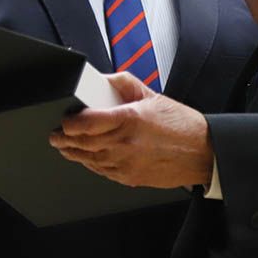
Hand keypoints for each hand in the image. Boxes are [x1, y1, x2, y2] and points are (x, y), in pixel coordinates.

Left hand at [49, 72, 212, 188]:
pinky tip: (86, 157)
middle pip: (81, 143)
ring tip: (65, 146)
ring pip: (88, 160)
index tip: (64, 119)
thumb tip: (103, 80)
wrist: (202, 153)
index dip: (68, 122)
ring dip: (72, 153)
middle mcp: (125, 143)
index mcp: (130, 119)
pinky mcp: (129, 178)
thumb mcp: (152, 95)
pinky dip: (90, 163)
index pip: (86, 122)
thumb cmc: (181, 125)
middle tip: (56, 135)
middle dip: (63, 139)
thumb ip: (124, 83)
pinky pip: (101, 171)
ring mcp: (125, 163)